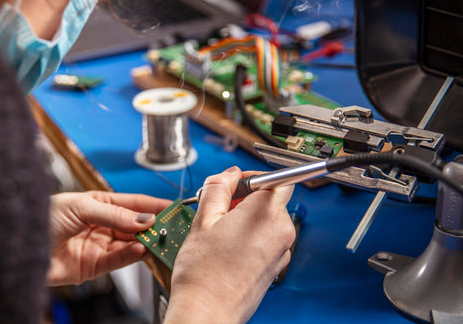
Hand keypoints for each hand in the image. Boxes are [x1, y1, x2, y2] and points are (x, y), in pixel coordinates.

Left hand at [48, 191, 170, 285]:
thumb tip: (143, 218)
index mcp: (98, 204)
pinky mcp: (94, 266)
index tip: (172, 208)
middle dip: (153, 226)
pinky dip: (131, 256)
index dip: (153, 205)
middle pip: (134, 225)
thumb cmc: (41, 216)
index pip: (133, 203)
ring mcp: (99, 246)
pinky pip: (118, 261)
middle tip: (171, 227)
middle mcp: (101, 224)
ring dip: (145, 242)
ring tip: (159, 239)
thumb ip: (115, 214)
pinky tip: (141, 250)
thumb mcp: (81, 207)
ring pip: (130, 244)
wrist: (16, 246)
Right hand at [165, 166, 294, 323]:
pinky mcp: (275, 266)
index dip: (253, 177)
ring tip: (218, 231)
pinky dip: (250, 237)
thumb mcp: (203, 219)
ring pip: (268, 221)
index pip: (275, 179)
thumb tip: (228, 174)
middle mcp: (281, 231)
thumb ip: (218, 187)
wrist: (207, 312)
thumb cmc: (204, 274)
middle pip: (271, 200)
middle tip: (219, 207)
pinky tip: (227, 248)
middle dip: (246, 198)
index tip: (234, 182)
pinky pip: (267, 240)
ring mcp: (281, 251)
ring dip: (246, 218)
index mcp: (266, 213)